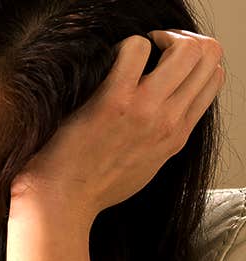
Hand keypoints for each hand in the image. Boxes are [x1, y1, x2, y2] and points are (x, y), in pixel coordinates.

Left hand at [10, 30, 223, 227]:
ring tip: (134, 50)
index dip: (194, 60)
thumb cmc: (93, 187)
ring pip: (185, 49)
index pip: (214, 78)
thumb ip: (159, 139)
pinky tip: (108, 61)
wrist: (63, 203)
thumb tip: (161, 117)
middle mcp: (170, 120)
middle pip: (208, 56)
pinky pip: (135, 49)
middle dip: (182, 40)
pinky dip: (125, 45)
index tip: (165, 60)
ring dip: (158, 39)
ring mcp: (145, 110)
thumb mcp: (144, 166)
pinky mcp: (114, 102)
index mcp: (178, 134)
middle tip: (153, 46)